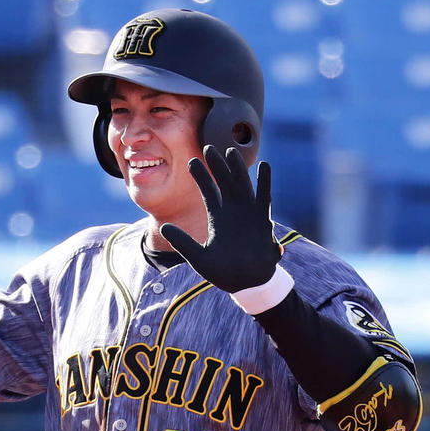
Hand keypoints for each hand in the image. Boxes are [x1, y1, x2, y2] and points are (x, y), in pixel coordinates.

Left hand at [159, 146, 281, 293]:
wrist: (246, 283)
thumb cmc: (223, 272)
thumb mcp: (197, 257)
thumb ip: (182, 242)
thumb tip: (164, 227)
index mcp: (217, 218)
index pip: (208, 192)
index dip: (201, 176)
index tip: (191, 161)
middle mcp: (233, 212)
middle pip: (224, 183)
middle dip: (217, 166)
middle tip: (208, 146)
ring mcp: (248, 214)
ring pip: (242, 185)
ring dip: (237, 169)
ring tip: (231, 151)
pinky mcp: (262, 221)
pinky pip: (264, 198)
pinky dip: (265, 182)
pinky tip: (264, 166)